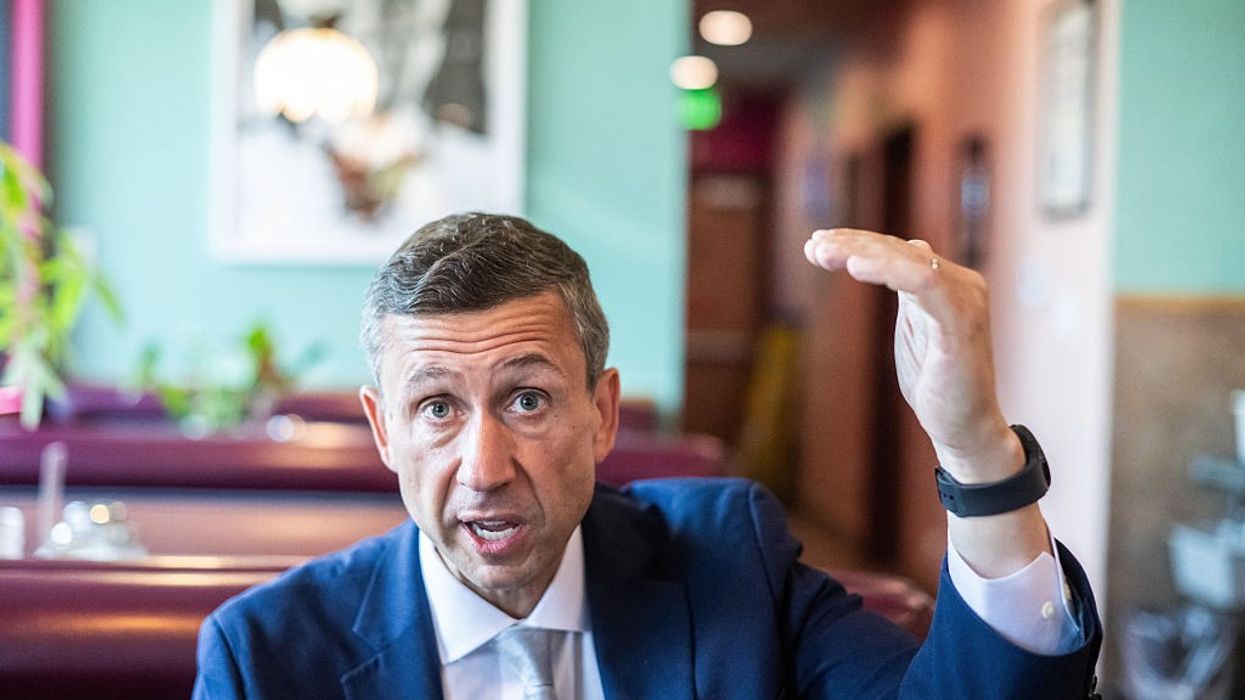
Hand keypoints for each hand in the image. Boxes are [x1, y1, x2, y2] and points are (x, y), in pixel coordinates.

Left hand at [803, 228, 1019, 482]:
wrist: (964, 429)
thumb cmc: (938, 383)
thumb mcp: (914, 328)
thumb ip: (907, 292)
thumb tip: (898, 251)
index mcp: (947, 283)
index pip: (897, 250)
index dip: (856, 243)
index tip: (816, 246)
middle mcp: (960, 283)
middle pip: (899, 249)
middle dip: (851, 244)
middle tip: (813, 247)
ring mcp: (964, 299)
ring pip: (908, 258)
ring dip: (861, 252)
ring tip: (824, 252)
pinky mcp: (962, 322)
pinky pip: (924, 282)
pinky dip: (889, 270)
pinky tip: (856, 268)